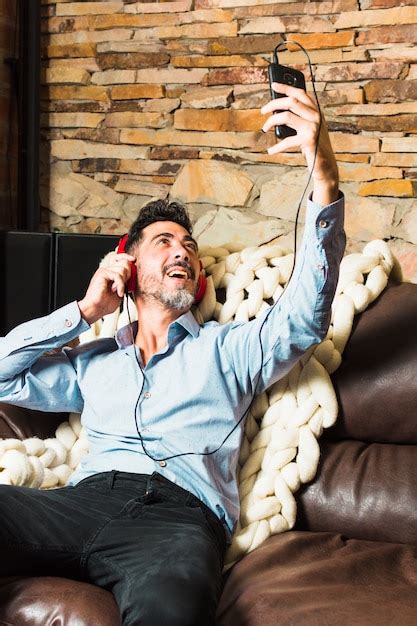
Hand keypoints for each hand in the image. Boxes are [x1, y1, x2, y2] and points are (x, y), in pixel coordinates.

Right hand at [77, 252, 135, 324]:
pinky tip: (119, 293)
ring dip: (124, 282)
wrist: (95, 309)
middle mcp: (107, 270)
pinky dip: (121, 285)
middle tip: (125, 284)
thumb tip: (133, 274)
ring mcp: (104, 271)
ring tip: (119, 291)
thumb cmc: (105, 303)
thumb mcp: (120, 291)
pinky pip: (117, 275)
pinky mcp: (102, 274)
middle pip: (124, 262)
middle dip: (128, 273)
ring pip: (122, 269)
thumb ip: (125, 282)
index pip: (119, 258)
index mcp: (110, 273)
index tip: (134, 260)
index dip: (127, 257)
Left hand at [261, 82, 338, 204]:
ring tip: (264, 128)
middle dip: (273, 104)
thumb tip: (277, 112)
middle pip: (291, 101)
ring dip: (271, 121)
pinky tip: (271, 150)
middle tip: (263, 111)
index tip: (273, 85)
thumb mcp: (308, 130)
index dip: (286, 87)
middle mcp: (316, 116)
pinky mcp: (309, 140)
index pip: (301, 93)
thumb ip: (298, 119)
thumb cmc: (314, 149)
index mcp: (316, 112)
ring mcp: (313, 127)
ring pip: (286, 116)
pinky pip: (286, 140)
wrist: (326, 167)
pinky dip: (276, 147)